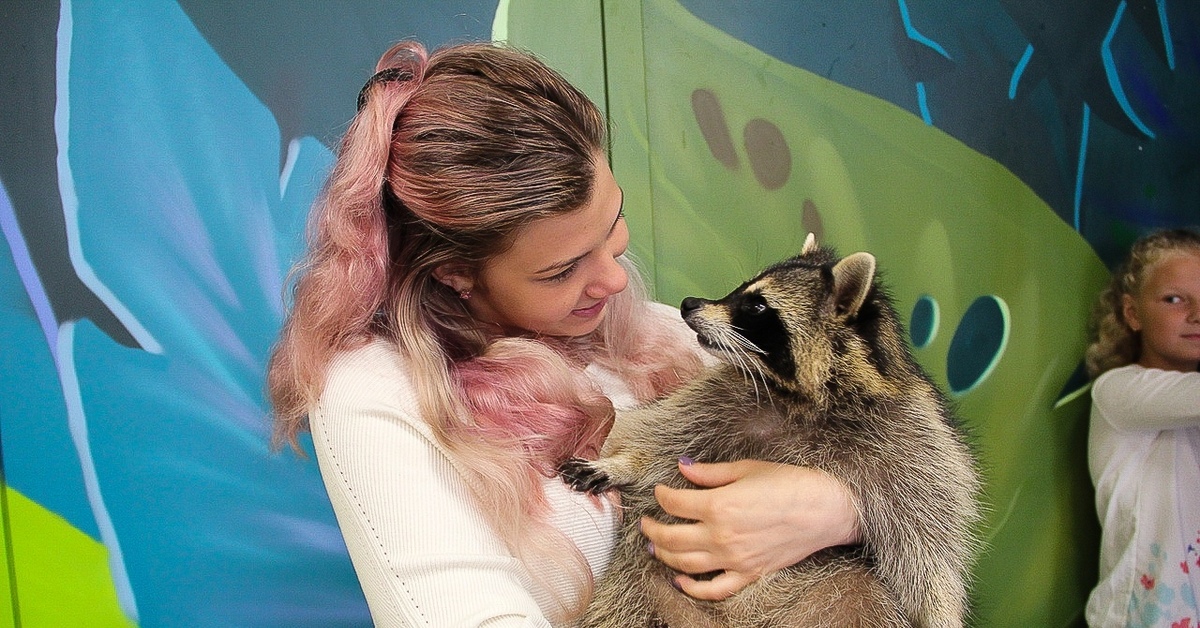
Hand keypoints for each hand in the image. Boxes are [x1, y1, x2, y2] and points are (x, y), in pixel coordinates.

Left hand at [641, 458, 859, 600]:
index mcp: (718, 505)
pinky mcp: (748, 573)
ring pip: (684, 564)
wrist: (824, 509)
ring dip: (664, 555)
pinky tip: (680, 579)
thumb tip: (684, 468)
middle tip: (646, 523)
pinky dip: (692, 588)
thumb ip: (710, 473)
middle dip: (652, 529)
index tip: (660, 491)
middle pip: (670, 537)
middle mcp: (721, 535)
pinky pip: (714, 589)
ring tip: (655, 547)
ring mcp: (734, 558)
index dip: (661, 495)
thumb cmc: (789, 483)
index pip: (674, 502)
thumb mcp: (747, 469)